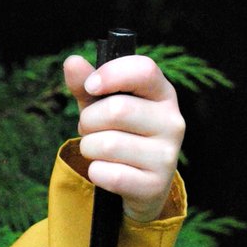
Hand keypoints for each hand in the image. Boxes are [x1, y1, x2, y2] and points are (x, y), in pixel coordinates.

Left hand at [64, 54, 185, 221]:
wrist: (138, 182)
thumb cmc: (118, 131)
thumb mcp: (100, 103)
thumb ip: (85, 83)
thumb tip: (72, 62)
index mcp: (162, 94)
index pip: (145, 69)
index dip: (111, 74)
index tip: (91, 86)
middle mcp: (173, 121)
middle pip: (116, 110)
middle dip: (89, 120)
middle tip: (93, 129)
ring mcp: (168, 155)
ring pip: (106, 144)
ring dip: (89, 147)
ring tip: (100, 150)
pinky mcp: (155, 185)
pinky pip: (105, 173)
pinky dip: (95, 172)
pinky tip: (108, 171)